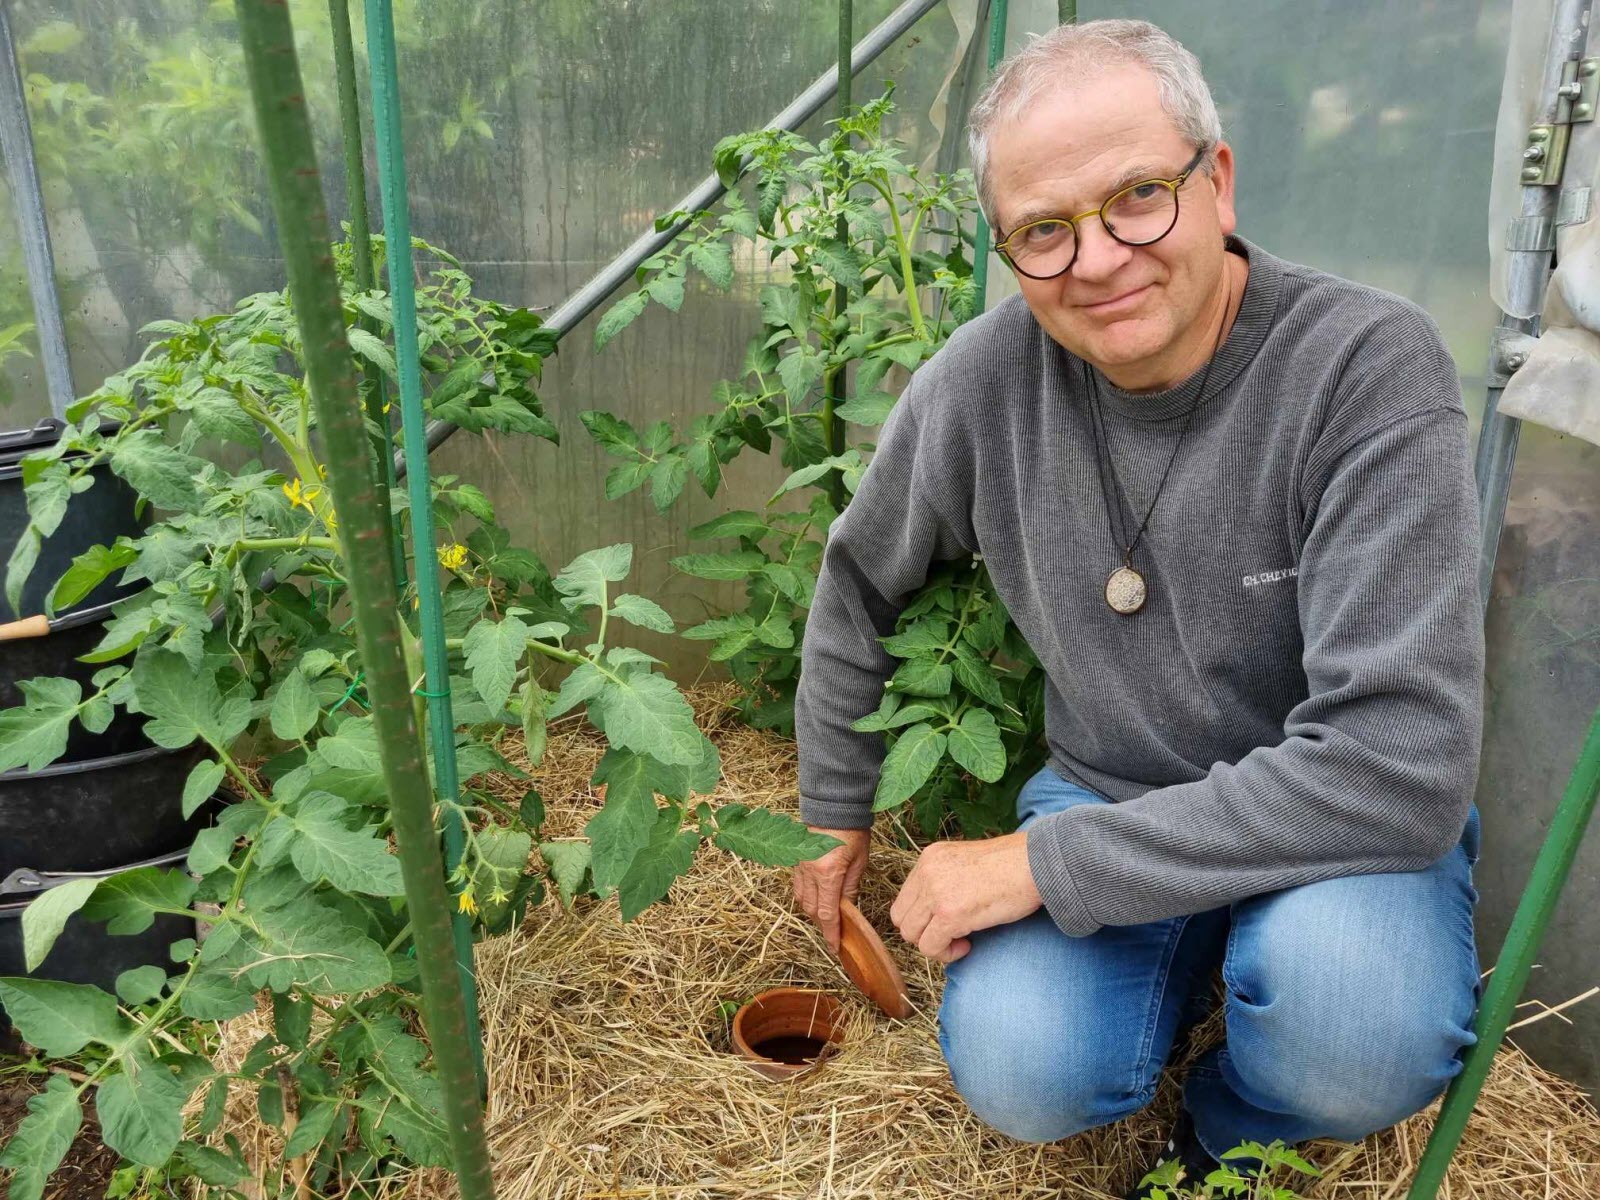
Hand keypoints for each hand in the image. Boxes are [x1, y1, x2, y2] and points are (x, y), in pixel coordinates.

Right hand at [791, 825, 871, 955]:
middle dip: (822, 925)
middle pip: (812, 909)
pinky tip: (816, 900)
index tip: (835, 947)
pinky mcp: (796, 860)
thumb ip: (851, 887)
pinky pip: (798, 886)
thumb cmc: (852, 831)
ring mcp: (800, 866)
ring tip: (827, 920)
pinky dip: (806, 897)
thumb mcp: (859, 861)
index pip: (827, 912)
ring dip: (813, 913)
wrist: (834, 806)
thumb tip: (847, 908)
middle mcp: (810, 872)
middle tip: (835, 935)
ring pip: (802, 899)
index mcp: (828, 873)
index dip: (831, 933)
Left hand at [890, 831, 1041, 964]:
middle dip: (925, 933)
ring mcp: (935, 892)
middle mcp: (927, 872)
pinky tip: (968, 945)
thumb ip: (945, 880)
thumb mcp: (967, 862)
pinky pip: (930, 947)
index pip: (905, 898)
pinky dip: (947, 953)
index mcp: (930, 857)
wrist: (1037, 863)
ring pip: (912, 935)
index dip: (923, 917)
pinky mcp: (949, 914)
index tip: (948, 921)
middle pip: (902, 918)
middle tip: (953, 934)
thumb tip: (934, 914)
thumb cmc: (1012, 865)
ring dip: (935, 945)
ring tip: (963, 939)